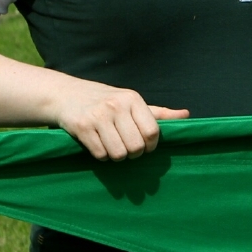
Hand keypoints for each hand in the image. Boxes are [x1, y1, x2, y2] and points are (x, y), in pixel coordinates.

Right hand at [51, 81, 188, 160]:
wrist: (65, 94)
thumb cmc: (105, 101)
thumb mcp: (131, 102)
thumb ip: (158, 113)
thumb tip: (186, 115)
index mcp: (133, 99)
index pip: (153, 132)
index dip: (151, 145)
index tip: (145, 146)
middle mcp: (116, 106)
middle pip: (136, 146)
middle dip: (134, 154)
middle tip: (128, 149)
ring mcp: (98, 116)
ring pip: (119, 153)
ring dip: (117, 156)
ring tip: (113, 147)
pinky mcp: (82, 127)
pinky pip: (101, 154)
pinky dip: (102, 156)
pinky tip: (99, 145)